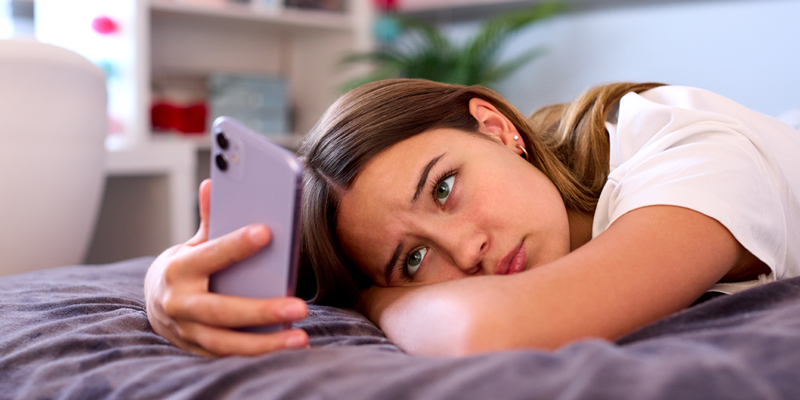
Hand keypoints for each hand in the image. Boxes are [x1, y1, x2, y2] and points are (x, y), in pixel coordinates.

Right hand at [144, 179, 309, 356]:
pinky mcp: (200, 351)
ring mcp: (189, 332)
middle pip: (222, 311)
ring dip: (265, 343)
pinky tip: (290, 347)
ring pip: (227, 343)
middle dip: (261, 310)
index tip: (267, 232)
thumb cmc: (186, 268)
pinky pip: (231, 356)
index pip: (210, 256)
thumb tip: (212, 183)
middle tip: (300, 307)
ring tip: (300, 337)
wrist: (157, 305)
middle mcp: (180, 305)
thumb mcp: (193, 243)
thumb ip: (210, 219)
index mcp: (179, 270)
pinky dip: (260, 354)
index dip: (236, 244)